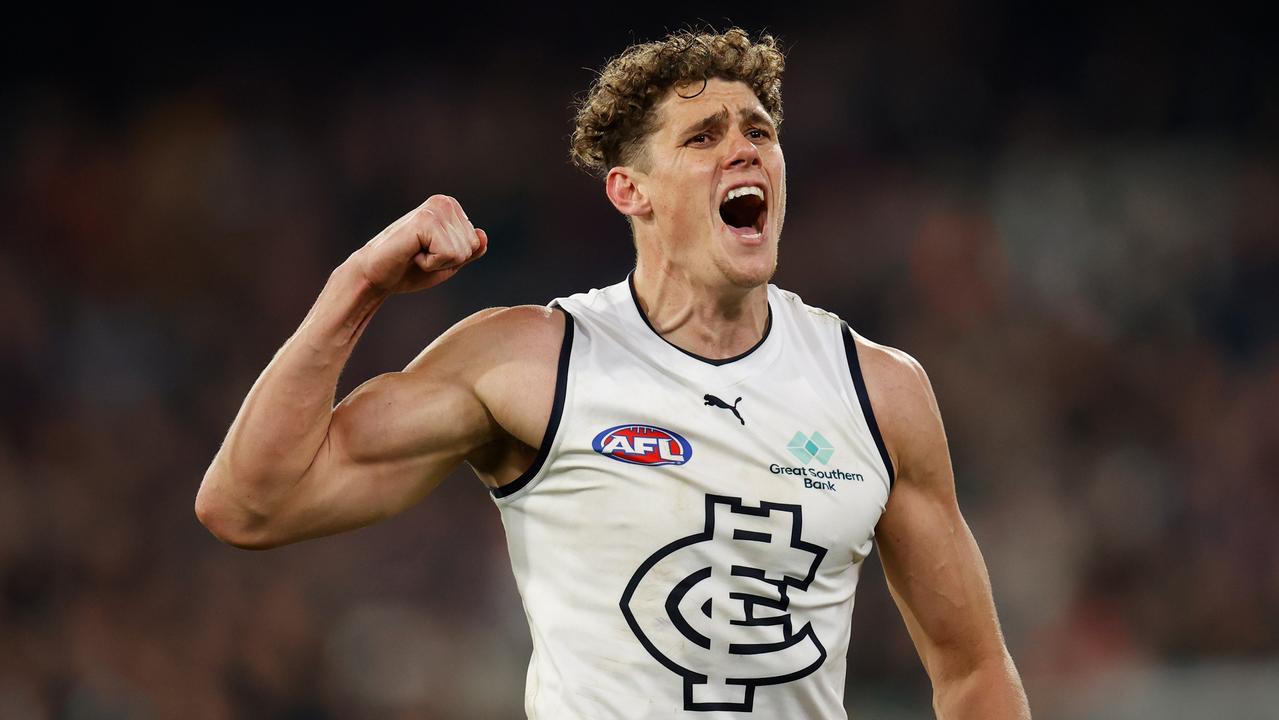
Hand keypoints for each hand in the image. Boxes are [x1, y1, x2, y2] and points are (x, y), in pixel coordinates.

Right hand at [354, 195, 487, 293]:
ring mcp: (435, 208)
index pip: (476, 244)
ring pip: (462, 252)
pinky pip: (449, 254)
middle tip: (420, 254)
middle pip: (471, 246)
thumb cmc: (410, 268)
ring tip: (415, 253)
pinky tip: (412, 253)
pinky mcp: (425, 220)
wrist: (375, 275)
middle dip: (447, 260)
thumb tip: (482, 235)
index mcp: (452, 208)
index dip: (454, 259)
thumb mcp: (449, 262)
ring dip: (438, 261)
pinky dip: (431, 263)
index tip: (429, 253)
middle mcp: (445, 202)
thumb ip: (470, 251)